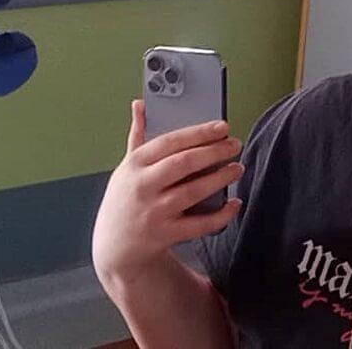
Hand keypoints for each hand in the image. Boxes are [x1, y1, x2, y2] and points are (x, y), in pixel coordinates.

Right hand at [92, 101, 244, 287]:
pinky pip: (199, 224)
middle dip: (214, 152)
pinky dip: (221, 214)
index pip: (169, 142)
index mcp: (134, 165)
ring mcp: (154, 212)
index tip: (222, 127)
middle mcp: (142, 187)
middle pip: (184, 163)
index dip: (199, 133)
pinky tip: (234, 203)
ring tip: (237, 167)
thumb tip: (140, 104)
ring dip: (220, 178)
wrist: (114, 247)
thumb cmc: (125, 199)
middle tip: (235, 145)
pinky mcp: (165, 235)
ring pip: (194, 191)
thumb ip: (137, 135)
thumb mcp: (126, 166)